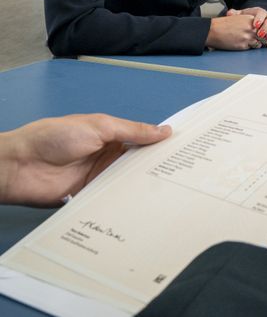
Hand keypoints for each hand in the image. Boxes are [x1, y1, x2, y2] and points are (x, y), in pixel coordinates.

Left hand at [0, 115, 170, 206]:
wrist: (18, 165)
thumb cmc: (52, 137)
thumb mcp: (98, 126)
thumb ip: (132, 130)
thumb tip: (163, 131)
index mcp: (111, 135)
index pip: (142, 139)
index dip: (161, 143)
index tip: (184, 148)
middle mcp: (107, 156)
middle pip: (138, 163)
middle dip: (156, 167)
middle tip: (184, 173)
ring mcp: (98, 177)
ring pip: (128, 182)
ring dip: (142, 184)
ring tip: (169, 190)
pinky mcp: (89, 196)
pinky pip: (112, 198)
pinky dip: (124, 201)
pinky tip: (142, 204)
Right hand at [206, 13, 263, 49]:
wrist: (212, 30)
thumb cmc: (223, 24)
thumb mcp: (239, 18)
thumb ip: (250, 22)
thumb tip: (259, 28)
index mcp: (250, 19)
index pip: (264, 26)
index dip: (263, 30)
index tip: (261, 32)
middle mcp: (251, 28)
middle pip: (263, 35)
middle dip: (261, 38)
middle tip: (258, 39)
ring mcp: (247, 37)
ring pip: (259, 43)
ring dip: (255, 43)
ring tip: (248, 41)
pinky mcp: (243, 45)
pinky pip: (251, 48)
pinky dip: (248, 47)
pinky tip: (242, 43)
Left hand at [230, 7, 266, 46]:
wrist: (253, 23)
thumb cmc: (246, 20)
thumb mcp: (240, 16)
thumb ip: (235, 14)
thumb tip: (230, 13)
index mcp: (260, 12)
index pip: (262, 13)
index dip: (259, 18)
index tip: (254, 25)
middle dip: (266, 27)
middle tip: (260, 34)